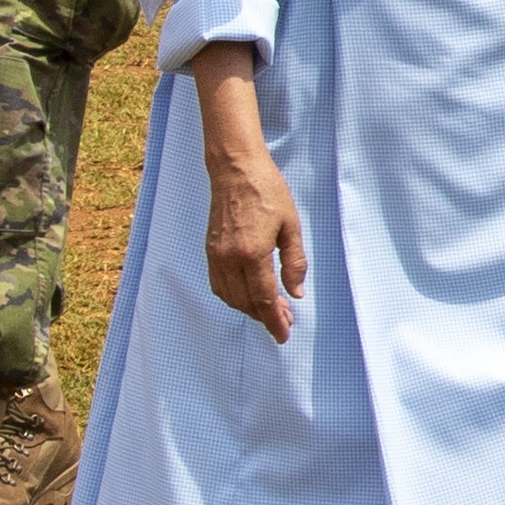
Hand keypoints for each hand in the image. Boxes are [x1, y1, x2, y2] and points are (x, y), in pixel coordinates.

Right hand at [193, 51, 305, 343]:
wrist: (236, 170)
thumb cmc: (269, 192)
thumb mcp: (291, 225)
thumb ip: (294, 262)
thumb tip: (295, 294)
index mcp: (253, 254)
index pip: (264, 299)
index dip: (275, 321)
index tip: (284, 335)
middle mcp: (230, 259)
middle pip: (247, 302)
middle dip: (265, 317)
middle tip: (284, 324)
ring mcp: (216, 255)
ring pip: (230, 297)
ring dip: (249, 309)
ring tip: (270, 312)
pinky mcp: (210, 250)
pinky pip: (218, 285)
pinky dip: (233, 297)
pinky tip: (247, 297)